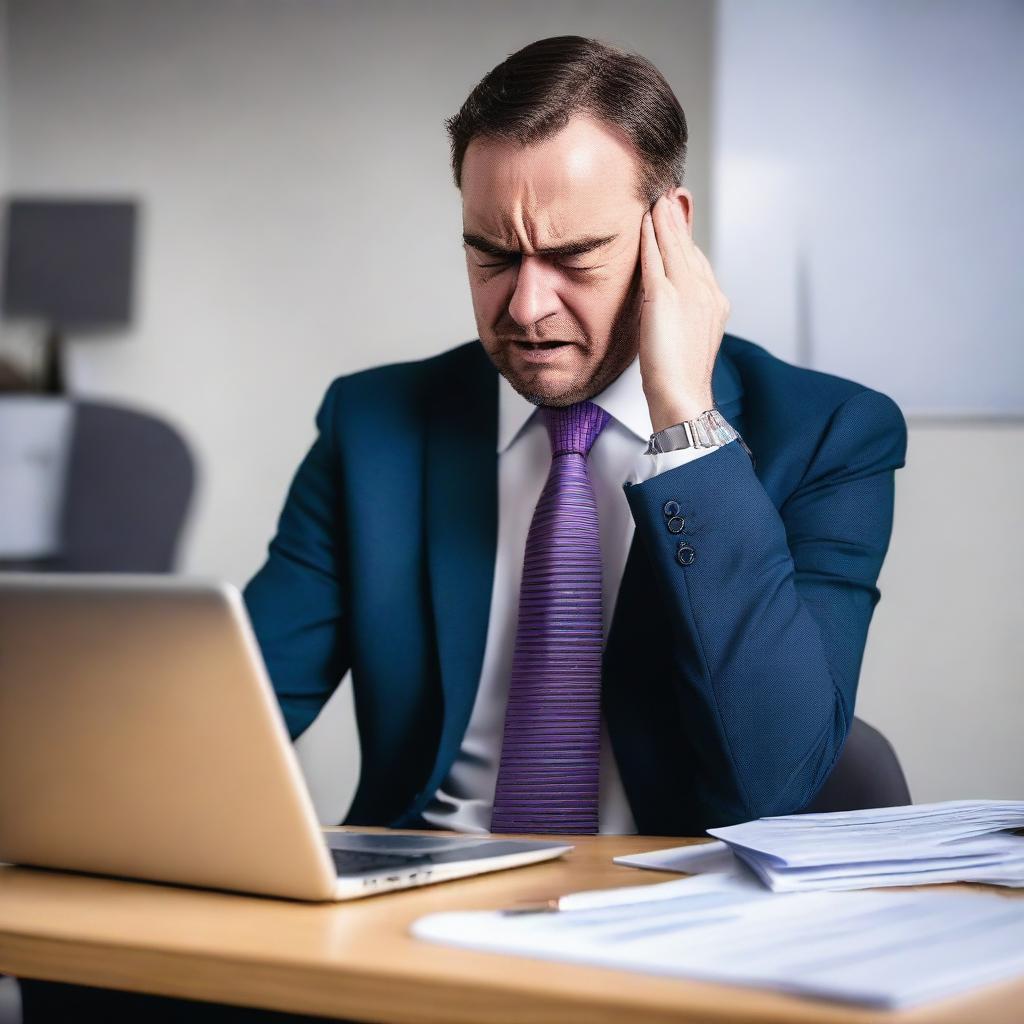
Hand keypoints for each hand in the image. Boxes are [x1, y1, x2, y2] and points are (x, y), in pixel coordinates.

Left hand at [638, 193, 730, 431]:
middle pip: (689, 247)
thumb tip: (669, 303)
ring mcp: (688, 292)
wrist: (683, 396)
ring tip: (656, 199)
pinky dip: (651, 236)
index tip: (676, 219)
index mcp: (715, 302)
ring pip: (674, 246)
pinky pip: (656, 257)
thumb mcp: (685, 338)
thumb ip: (682, 314)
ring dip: (664, 220)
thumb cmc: (680, 378)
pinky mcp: (665, 297)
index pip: (698, 261)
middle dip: (677, 221)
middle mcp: (706, 292)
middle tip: (667, 196)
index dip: (685, 239)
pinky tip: (645, 220)